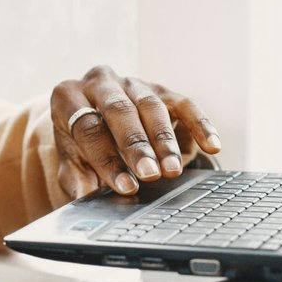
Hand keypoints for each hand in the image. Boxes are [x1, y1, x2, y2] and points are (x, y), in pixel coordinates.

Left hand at [51, 65, 221, 199]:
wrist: (96, 116)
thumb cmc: (82, 143)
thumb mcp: (71, 160)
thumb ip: (76, 179)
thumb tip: (86, 200)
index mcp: (68, 96)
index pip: (87, 128)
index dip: (106, 159)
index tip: (125, 187)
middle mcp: (100, 81)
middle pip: (119, 110)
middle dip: (136, 145)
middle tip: (150, 174)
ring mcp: (133, 82)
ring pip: (151, 106)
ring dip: (164, 140)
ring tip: (172, 170)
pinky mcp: (161, 88)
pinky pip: (183, 103)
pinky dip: (199, 123)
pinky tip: (212, 145)